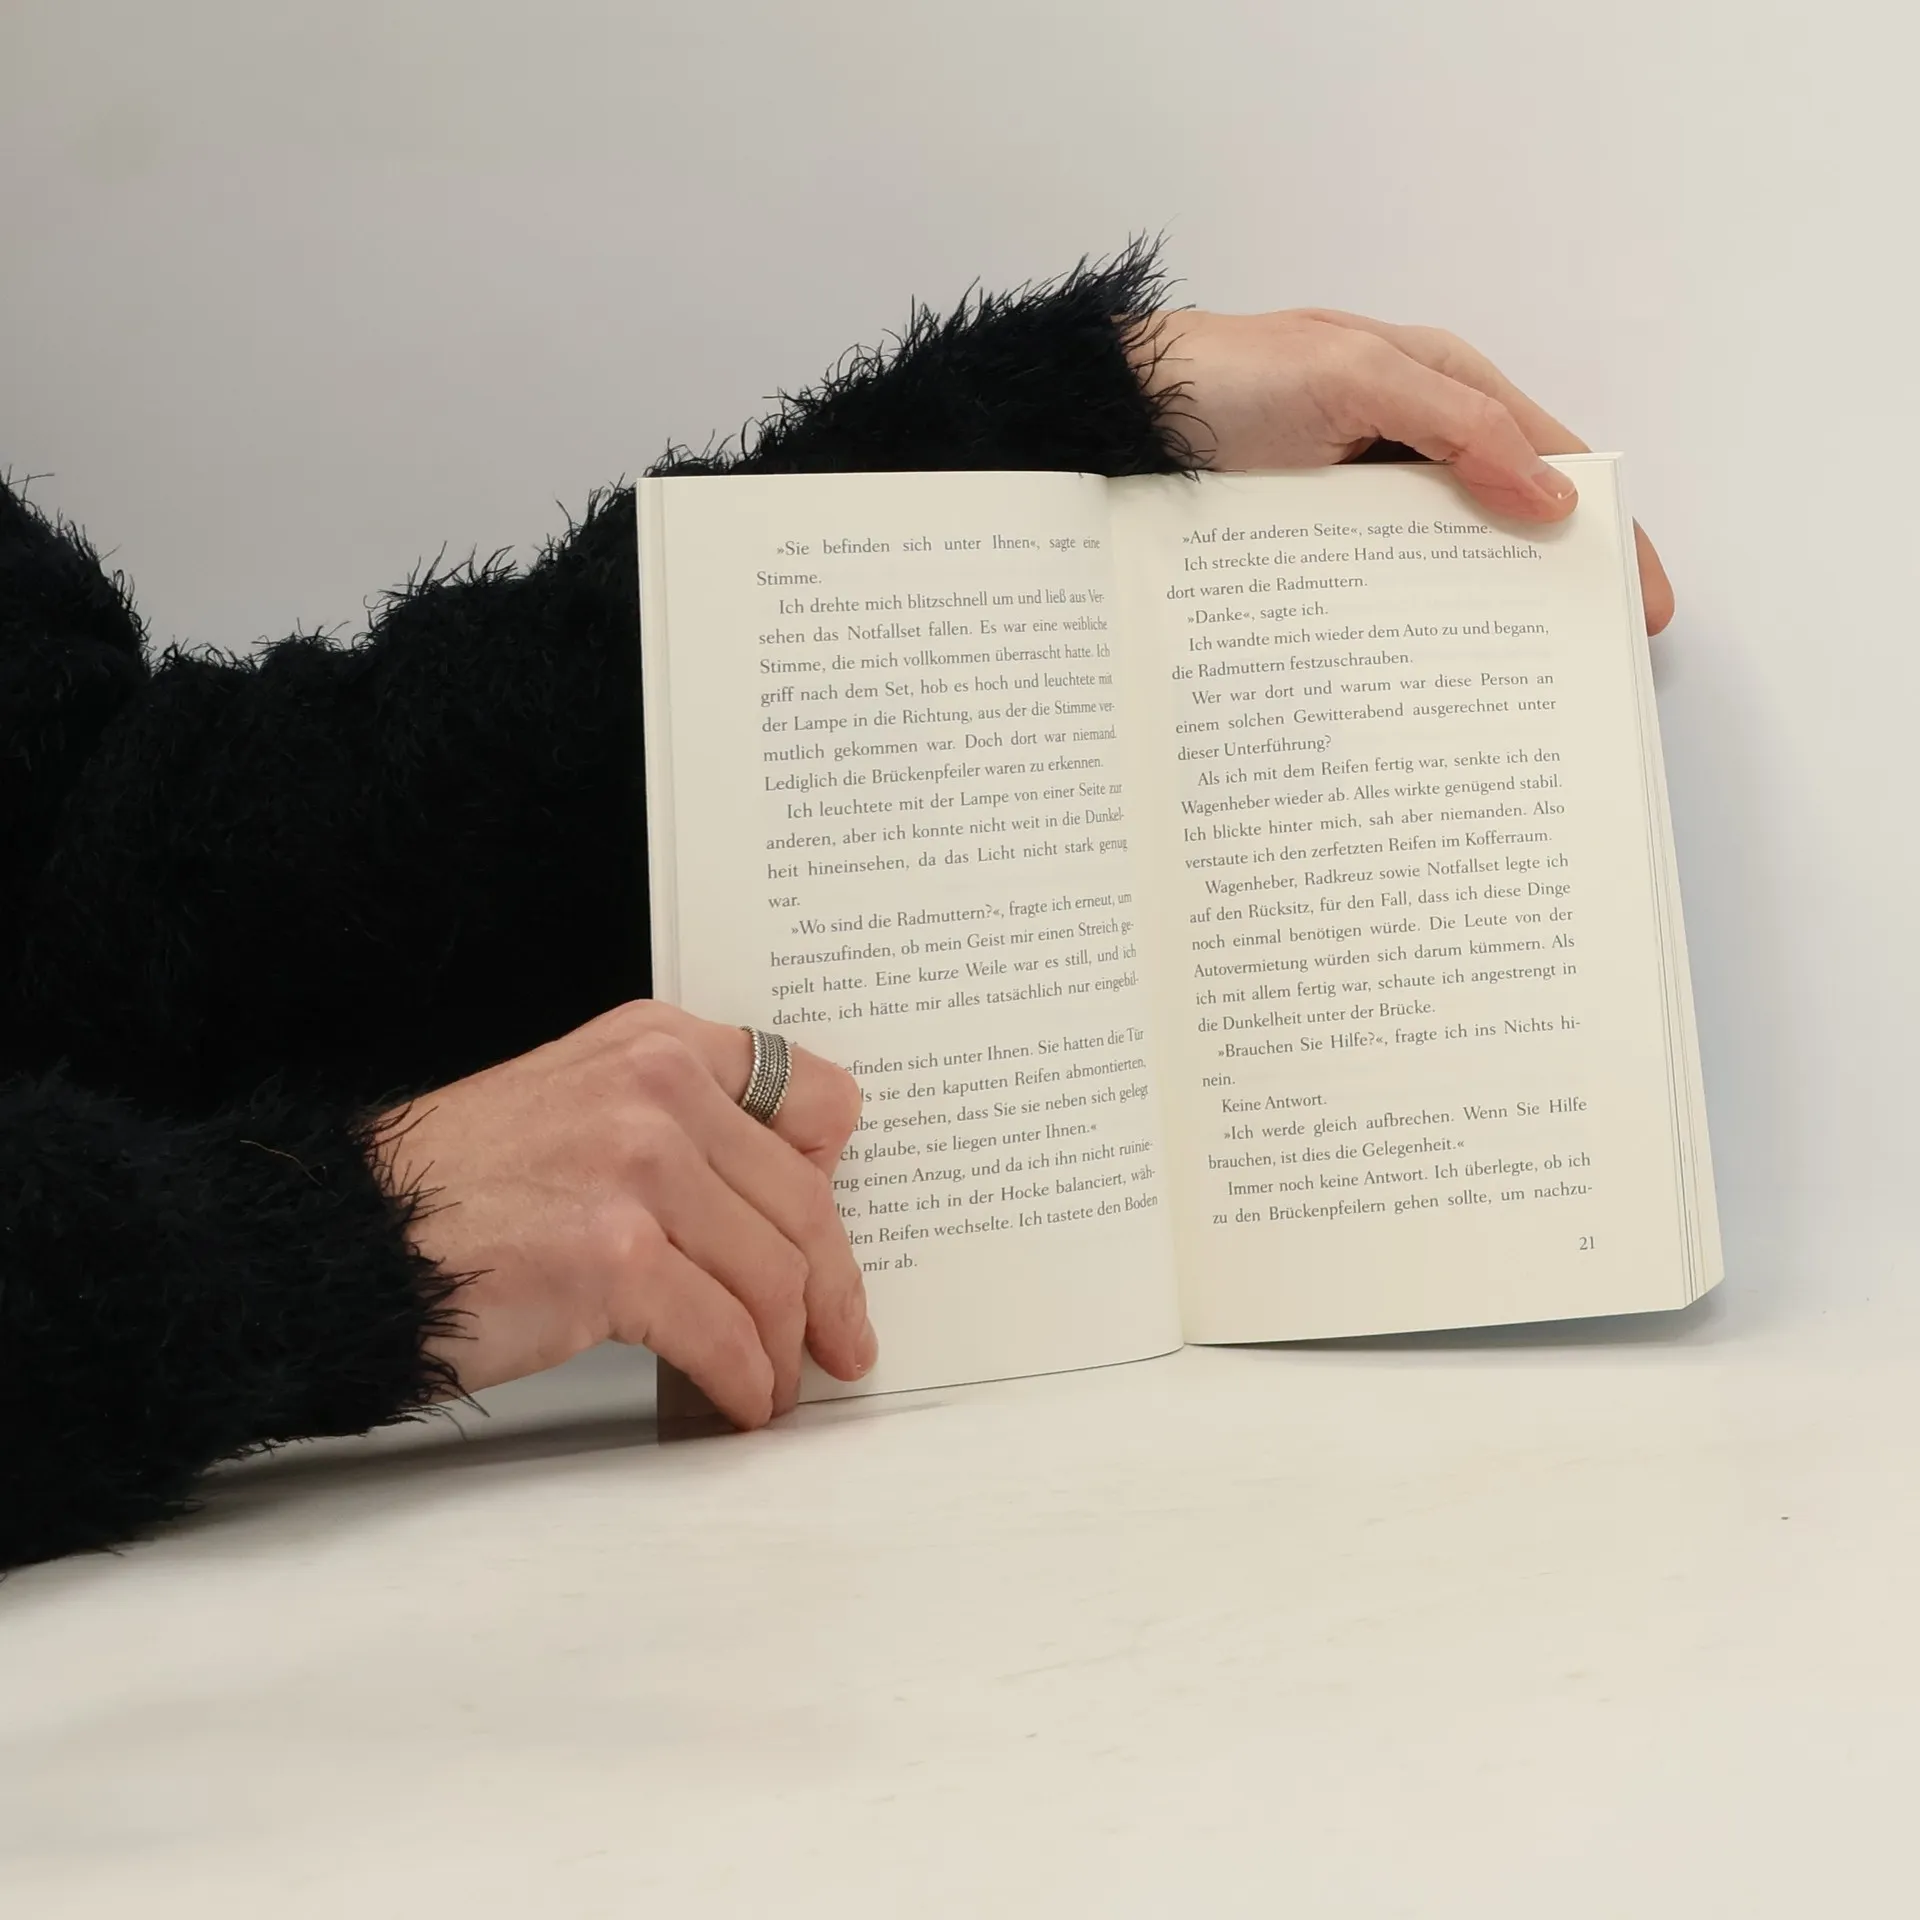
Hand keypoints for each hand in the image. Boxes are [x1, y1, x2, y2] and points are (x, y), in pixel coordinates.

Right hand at [370, 1001, 874, 1425]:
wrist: (348, 1243)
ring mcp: (637, 1168)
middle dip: (833, 1290)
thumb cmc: (456, 1192)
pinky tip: (739, 1401)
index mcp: (656, 1044)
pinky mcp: (613, 1255)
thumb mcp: (577, 1107)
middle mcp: (656, 1089)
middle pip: (803, 1203)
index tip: (836, 1237)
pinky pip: (725, 1334)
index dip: (835, 1177)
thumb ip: (676, 1129)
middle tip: (845, 1344)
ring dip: (787, 1350)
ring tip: (777, 1386)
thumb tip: (776, 1211)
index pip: (811, 1096)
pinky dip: (744, 1382)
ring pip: (774, 1276)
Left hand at [1130, 308, 1673, 633]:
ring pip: (1448, 564)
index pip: (1554, 459)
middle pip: (1509, 520)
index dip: (1606, 530)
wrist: (1122, 415)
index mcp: (1444, 386)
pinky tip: (1424, 677)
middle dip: (1552, 586)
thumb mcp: (1353, 377)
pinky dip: (1412, 627)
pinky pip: (1383, 588)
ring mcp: (1365, 501)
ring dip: (1480, 619)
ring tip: (1513, 694)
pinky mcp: (1318, 545)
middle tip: (1584, 672)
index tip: (1641, 609)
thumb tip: (1556, 496)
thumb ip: (1455, 426)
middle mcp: (1414, 442)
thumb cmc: (1233, 376)